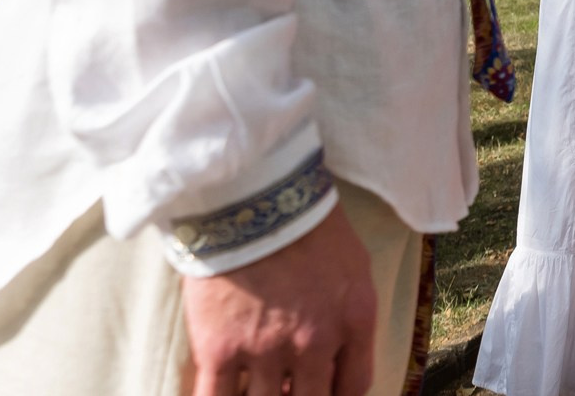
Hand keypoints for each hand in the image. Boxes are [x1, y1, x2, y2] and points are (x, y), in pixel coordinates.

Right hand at [183, 205, 375, 395]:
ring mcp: (266, 350)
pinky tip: (223, 394)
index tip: (323, 391)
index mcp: (353, 321)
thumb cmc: (307, 224)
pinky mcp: (219, 350)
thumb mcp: (354, 267)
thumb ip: (350, 316)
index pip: (354, 386)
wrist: (252, 197)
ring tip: (256, 385)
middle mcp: (314, 343)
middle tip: (287, 387)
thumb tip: (336, 354)